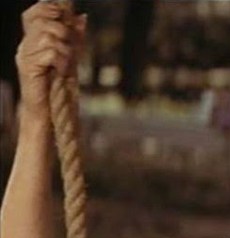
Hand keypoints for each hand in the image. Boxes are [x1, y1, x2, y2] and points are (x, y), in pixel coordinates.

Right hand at [15, 2, 86, 117]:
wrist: (48, 113)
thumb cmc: (59, 87)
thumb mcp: (71, 57)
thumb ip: (74, 38)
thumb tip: (81, 17)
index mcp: (32, 40)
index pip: (32, 14)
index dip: (48, 9)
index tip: (64, 14)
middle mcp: (25, 46)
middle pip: (43, 23)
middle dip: (64, 32)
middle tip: (72, 47)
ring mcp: (25, 56)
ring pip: (49, 37)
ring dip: (66, 49)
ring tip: (67, 64)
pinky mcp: (28, 68)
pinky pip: (50, 53)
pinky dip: (63, 61)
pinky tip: (63, 71)